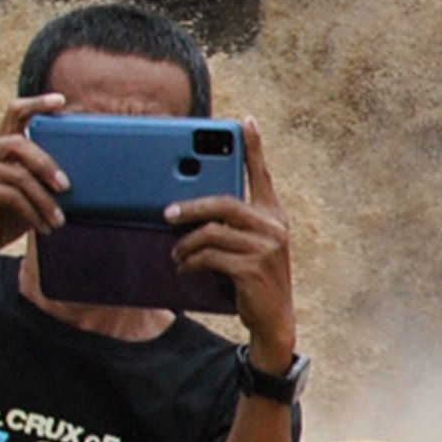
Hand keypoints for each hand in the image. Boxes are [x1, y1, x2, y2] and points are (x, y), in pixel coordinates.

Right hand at [0, 93, 70, 266]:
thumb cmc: (3, 217)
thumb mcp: (28, 193)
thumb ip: (41, 177)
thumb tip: (82, 173)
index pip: (14, 113)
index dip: (37, 103)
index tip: (61, 101)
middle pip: (20, 143)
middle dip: (47, 165)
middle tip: (67, 187)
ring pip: (19, 175)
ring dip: (44, 200)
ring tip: (58, 220)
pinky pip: (12, 196)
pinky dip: (33, 213)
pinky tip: (43, 227)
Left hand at [168, 115, 298, 364]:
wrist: (274, 320)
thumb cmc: (256, 281)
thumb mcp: (251, 249)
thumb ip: (233, 228)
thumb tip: (190, 216)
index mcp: (274, 216)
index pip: (263, 176)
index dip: (255, 147)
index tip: (245, 121)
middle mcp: (274, 228)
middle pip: (224, 203)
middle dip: (191, 208)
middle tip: (168, 214)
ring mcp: (266, 248)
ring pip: (212, 232)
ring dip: (186, 244)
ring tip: (176, 253)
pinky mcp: (253, 268)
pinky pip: (210, 256)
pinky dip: (191, 262)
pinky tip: (185, 268)